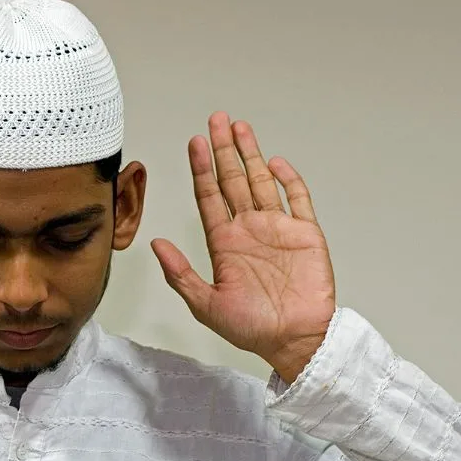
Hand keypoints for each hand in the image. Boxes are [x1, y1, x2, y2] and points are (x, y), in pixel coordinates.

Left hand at [151, 112, 335, 382]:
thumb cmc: (252, 329)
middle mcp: (249, 230)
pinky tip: (274, 162)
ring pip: (261, 181)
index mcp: (224, 243)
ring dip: (250, 154)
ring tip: (239, 127)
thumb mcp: (206, 305)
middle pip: (233, 180)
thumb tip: (155, 243)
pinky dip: (288, 179)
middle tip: (216, 120)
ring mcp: (277, 228)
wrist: (294, 340)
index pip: (209, 197)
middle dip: (223, 150)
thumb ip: (180, 274)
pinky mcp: (305, 234)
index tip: (194, 142)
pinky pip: (298, 199)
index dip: (201, 169)